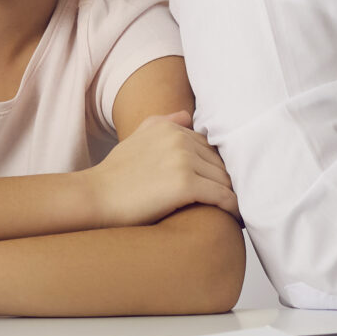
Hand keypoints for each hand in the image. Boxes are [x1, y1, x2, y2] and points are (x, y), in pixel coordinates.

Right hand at [80, 110, 238, 228]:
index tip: (226, 185)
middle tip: (240, 202)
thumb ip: (162, 122)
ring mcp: (183, 160)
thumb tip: (187, 115)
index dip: (218, 169)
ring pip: (225, 180)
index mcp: (171, 128)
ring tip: (240, 213)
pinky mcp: (185, 185)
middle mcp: (180, 138)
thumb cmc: (115, 176)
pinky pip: (223, 197)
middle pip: (221, 163)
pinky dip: (234, 209)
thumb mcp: (136, 138)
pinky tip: (237, 220)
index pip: (210, 148)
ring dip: (235, 197)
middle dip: (230, 183)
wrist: (95, 198)